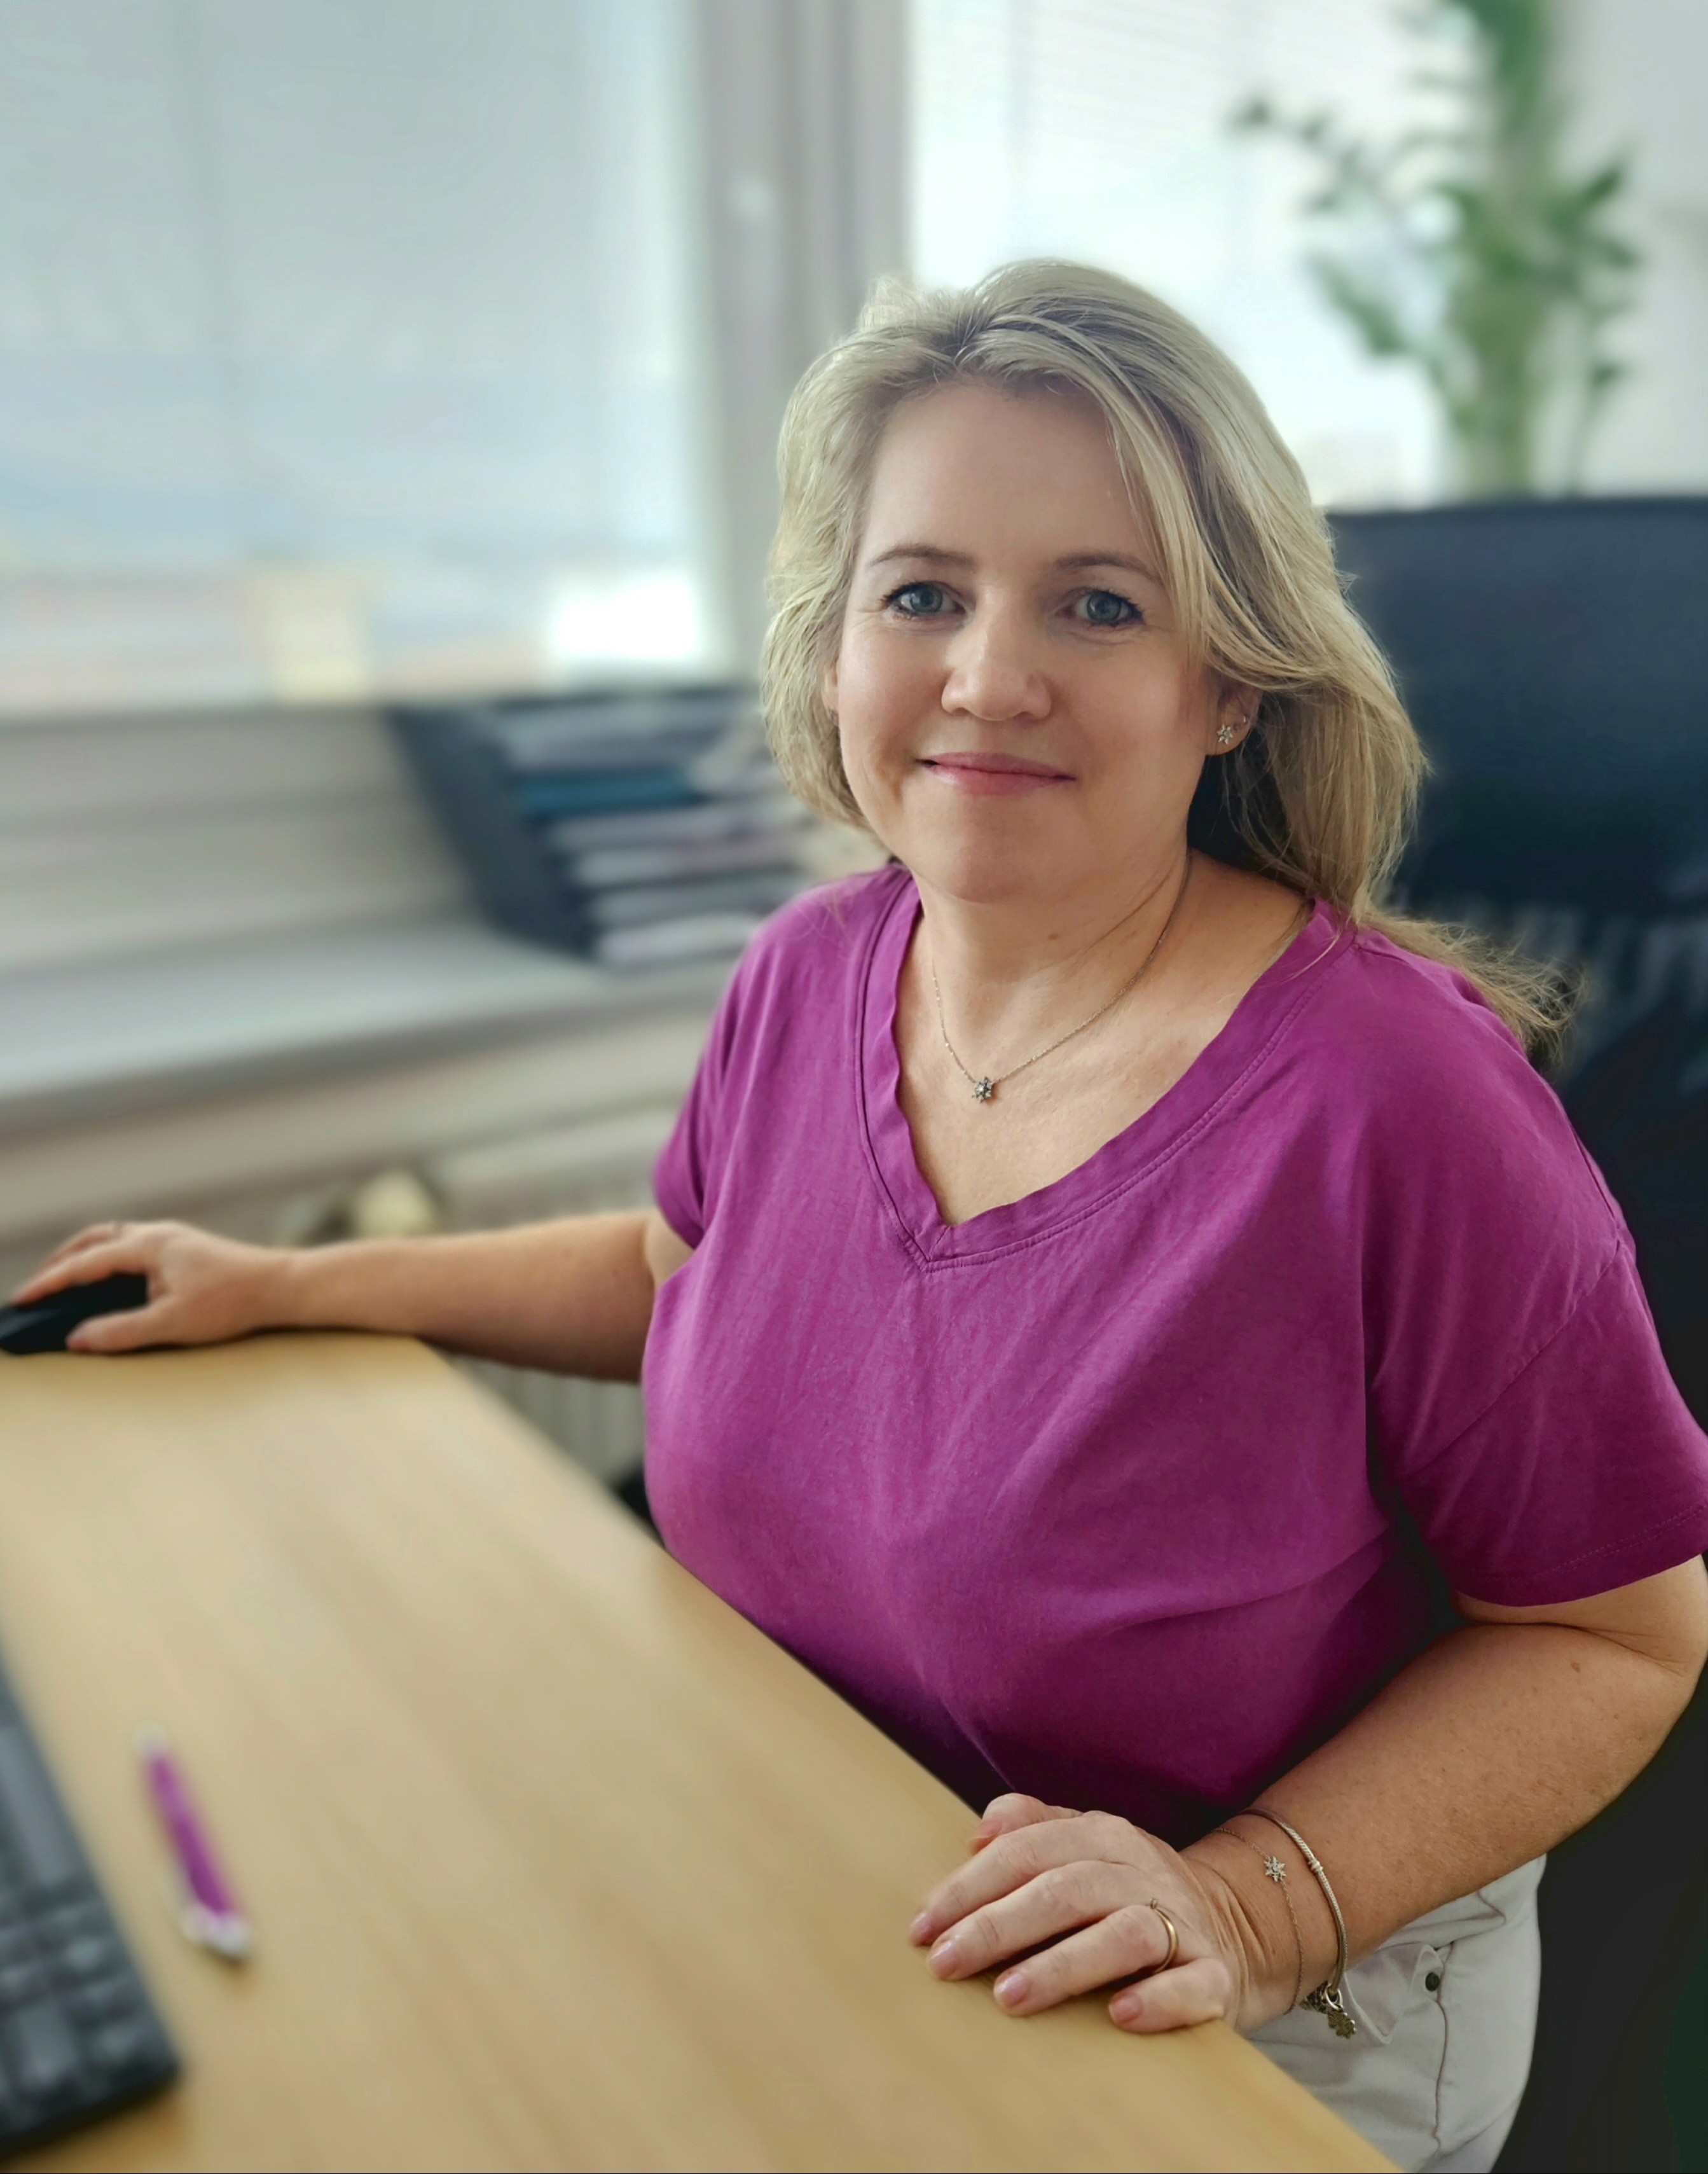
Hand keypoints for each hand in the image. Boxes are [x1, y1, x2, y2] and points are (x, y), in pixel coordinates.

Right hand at [11, 1220, 292, 1353]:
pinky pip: (134, 1246)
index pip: (85, 1263)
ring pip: (115, 1239)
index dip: (50, 1283)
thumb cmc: (233, 1302)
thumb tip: (78, 1339)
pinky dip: (110, 1258)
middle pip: (95, 1240)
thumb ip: (121, 1331)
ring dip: (86, 1257)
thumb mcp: (172, 1324)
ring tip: (66, 1282)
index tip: (22, 1300)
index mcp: (149, 1245)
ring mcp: (173, 1239)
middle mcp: (158, 1234)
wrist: (282, 1287)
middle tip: (38, 1289)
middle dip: (62, 1262)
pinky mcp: (186, 1249)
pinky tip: (111, 1280)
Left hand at [909, 1794, 1268, 2033]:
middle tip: (947, 1964)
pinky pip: (1192, 1983)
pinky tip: (1119, 2015)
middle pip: (1066, 1889)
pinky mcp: (1215, 1974)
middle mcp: (1142, 1872)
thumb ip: (1031, 1828)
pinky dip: (1158, 1998)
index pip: (1027, 1851)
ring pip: (1124, 1933)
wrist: (1237, 1923)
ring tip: (1009, 1996)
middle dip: (999, 1926)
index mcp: (1103, 1836)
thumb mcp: (1084, 1847)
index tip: (923, 1929)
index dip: (970, 1887)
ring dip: (1063, 1964)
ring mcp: (1183, 1922)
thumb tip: (977, 1832)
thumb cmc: (1127, 1891)